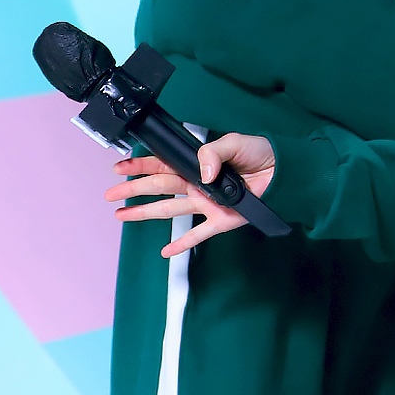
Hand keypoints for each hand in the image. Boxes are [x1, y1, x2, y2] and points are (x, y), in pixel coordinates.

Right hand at [106, 134, 277, 256]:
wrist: (284, 173)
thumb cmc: (261, 154)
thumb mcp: (235, 142)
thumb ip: (212, 152)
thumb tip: (199, 173)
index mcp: (197, 163)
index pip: (162, 164)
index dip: (140, 165)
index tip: (118, 168)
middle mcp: (196, 184)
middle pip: (158, 186)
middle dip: (132, 189)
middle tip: (110, 194)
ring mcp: (206, 203)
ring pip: (169, 209)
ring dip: (144, 213)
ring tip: (122, 216)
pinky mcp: (220, 220)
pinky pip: (197, 234)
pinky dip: (181, 244)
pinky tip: (165, 252)